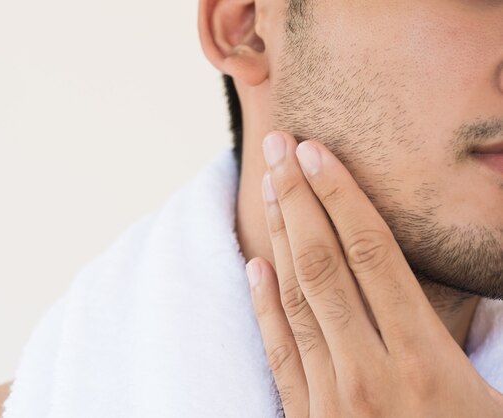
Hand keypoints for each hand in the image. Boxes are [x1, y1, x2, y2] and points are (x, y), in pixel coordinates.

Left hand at [244, 131, 502, 416]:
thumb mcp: (495, 401)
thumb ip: (478, 338)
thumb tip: (484, 298)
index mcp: (425, 366)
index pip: (370, 255)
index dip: (342, 197)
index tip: (318, 152)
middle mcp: (367, 374)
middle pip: (322, 264)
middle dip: (300, 197)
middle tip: (279, 145)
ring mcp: (328, 400)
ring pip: (296, 299)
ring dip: (280, 236)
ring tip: (270, 187)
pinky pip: (280, 353)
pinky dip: (265, 305)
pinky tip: (256, 266)